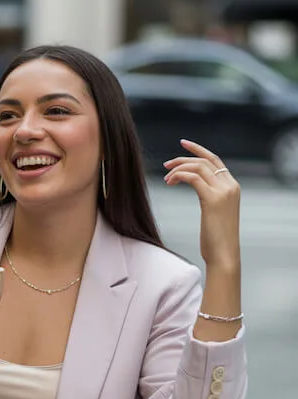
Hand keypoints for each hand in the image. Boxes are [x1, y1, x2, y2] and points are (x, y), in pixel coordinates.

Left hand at [163, 139, 240, 269]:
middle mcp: (230, 185)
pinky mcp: (212, 200)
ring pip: (198, 167)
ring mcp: (223, 191)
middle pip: (204, 161)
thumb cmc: (216, 238)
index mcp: (233, 186)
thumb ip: (210, 195)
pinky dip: (179, 176)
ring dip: (178, 169)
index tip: (183, 144)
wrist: (224, 255)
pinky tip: (171, 182)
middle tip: (166, 164)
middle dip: (183, 159)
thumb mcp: (215, 212)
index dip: (198, 150)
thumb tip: (197, 186)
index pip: (215, 160)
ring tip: (166, 178)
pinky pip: (192, 178)